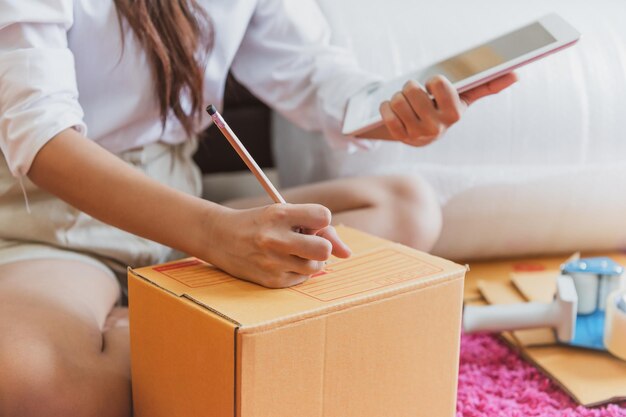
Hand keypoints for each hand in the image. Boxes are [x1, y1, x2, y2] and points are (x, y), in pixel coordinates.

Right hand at [204, 203, 350, 287]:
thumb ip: (319, 227)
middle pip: (324, 249)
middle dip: (322, 246)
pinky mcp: (270, 281)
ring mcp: (272, 262)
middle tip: (309, 243)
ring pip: (316, 267)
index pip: (324, 216)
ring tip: (294, 252)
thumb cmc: (259, 223)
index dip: (321, 220)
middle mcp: (275, 238)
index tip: (310, 223)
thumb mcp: (283, 213)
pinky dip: (298, 271)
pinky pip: (302, 279)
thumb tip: (347, 254)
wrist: (219, 237)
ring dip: (311, 260)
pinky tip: (282, 262)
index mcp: (278, 214)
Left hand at [375, 73, 517, 145]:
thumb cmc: (444, 108)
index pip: (438, 84)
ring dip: (398, 96)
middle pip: (413, 90)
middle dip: (411, 86)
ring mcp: (416, 134)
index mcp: (454, 114)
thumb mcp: (464, 98)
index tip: (434, 85)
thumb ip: (487, 85)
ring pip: (398, 100)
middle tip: (415, 92)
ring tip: (405, 102)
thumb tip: (515, 75)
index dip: (433, 80)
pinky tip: (393, 108)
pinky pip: (386, 113)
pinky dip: (386, 106)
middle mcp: (436, 128)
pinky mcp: (399, 137)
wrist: (421, 135)